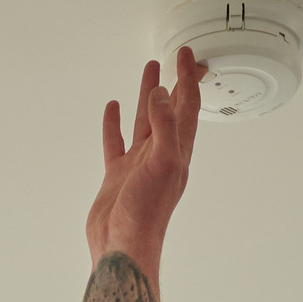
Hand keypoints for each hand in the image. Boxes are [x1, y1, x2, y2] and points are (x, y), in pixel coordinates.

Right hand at [80, 48, 204, 301]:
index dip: (188, 78)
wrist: (123, 246)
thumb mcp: (162, 164)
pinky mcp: (118, 174)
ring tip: (148, 70)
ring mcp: (139, 163)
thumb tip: (162, 94)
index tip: (187, 55)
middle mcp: (161, 154)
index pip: (187, 106)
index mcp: (178, 151)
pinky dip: (115, 123)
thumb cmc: (146, 214)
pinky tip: (114, 108)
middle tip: (177, 58)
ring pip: (145, 120)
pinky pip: (117, 142)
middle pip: (170, 109)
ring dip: (147, 95)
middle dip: (174, 82)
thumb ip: (163, 127)